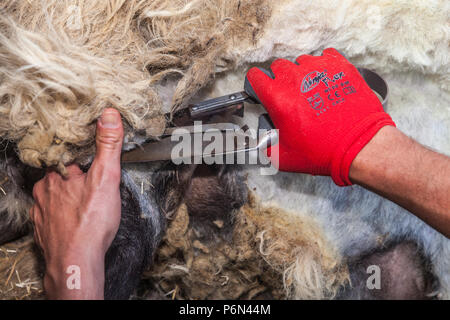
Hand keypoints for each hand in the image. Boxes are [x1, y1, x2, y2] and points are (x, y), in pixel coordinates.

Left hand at [30, 108, 123, 298]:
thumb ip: (108, 146)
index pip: (64, 155)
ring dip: (64, 196)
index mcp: (57, 175)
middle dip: (71, 176)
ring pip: (51, 197)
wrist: (76, 261)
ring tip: (81, 199)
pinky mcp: (43, 231)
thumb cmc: (91, 221)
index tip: (87, 157)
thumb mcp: (106, 178)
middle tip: (88, 180)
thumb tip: (109, 114)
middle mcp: (44, 192)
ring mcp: (41, 213)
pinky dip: (59, 216)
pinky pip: (49, 217)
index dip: (77, 155)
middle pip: (57, 176)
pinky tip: (71, 219)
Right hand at [246, 48, 395, 185]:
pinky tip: (326, 81)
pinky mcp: (340, 66)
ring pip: (302, 61)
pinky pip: (326, 57)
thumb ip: (268, 147)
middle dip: (280, 80)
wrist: (359, 145)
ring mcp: (318, 69)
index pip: (255, 76)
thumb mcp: (284, 158)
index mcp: (278, 98)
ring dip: (303, 73)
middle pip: (278, 67)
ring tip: (312, 91)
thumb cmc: (324, 150)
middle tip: (290, 96)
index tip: (262, 88)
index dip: (257, 84)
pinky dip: (324, 66)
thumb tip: (267, 144)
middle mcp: (295, 79)